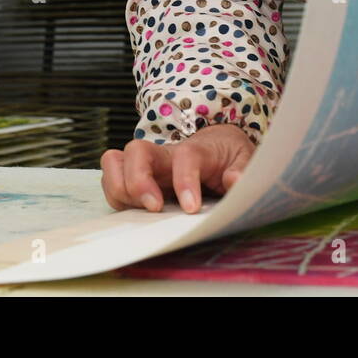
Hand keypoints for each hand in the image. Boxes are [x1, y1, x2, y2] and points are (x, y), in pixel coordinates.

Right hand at [99, 122, 255, 213]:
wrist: (217, 145)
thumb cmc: (228, 155)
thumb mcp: (245, 159)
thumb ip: (242, 170)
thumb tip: (235, 181)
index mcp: (197, 149)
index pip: (185, 156)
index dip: (185, 180)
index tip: (191, 208)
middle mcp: (165, 154)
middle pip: (137, 151)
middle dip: (138, 181)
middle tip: (154, 208)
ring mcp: (147, 164)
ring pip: (116, 162)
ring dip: (120, 188)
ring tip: (140, 212)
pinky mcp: (136, 177)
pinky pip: (112, 180)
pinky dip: (116, 196)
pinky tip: (134, 213)